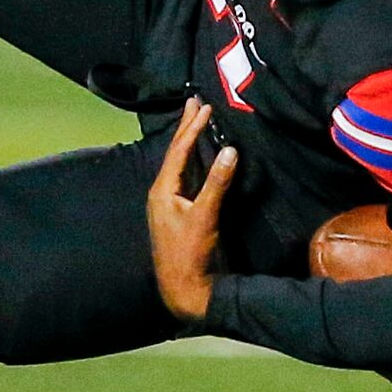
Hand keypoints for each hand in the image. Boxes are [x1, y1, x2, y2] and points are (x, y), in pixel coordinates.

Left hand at [147, 98, 233, 322]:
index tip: (203, 106)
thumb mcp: (204, 216)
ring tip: (197, 121)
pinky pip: (187, 178)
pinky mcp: (181, 213)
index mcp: (162, 190)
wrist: (184, 289)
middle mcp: (163, 193)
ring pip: (180, 164)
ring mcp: (170, 203)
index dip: (191, 128)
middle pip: (175, 153)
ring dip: (189, 142)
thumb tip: (229, 150)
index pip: (177, 151)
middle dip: (186, 127)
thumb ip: (217, 183)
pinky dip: (194, 162)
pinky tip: (201, 158)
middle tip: (195, 102)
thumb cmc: (189, 253)